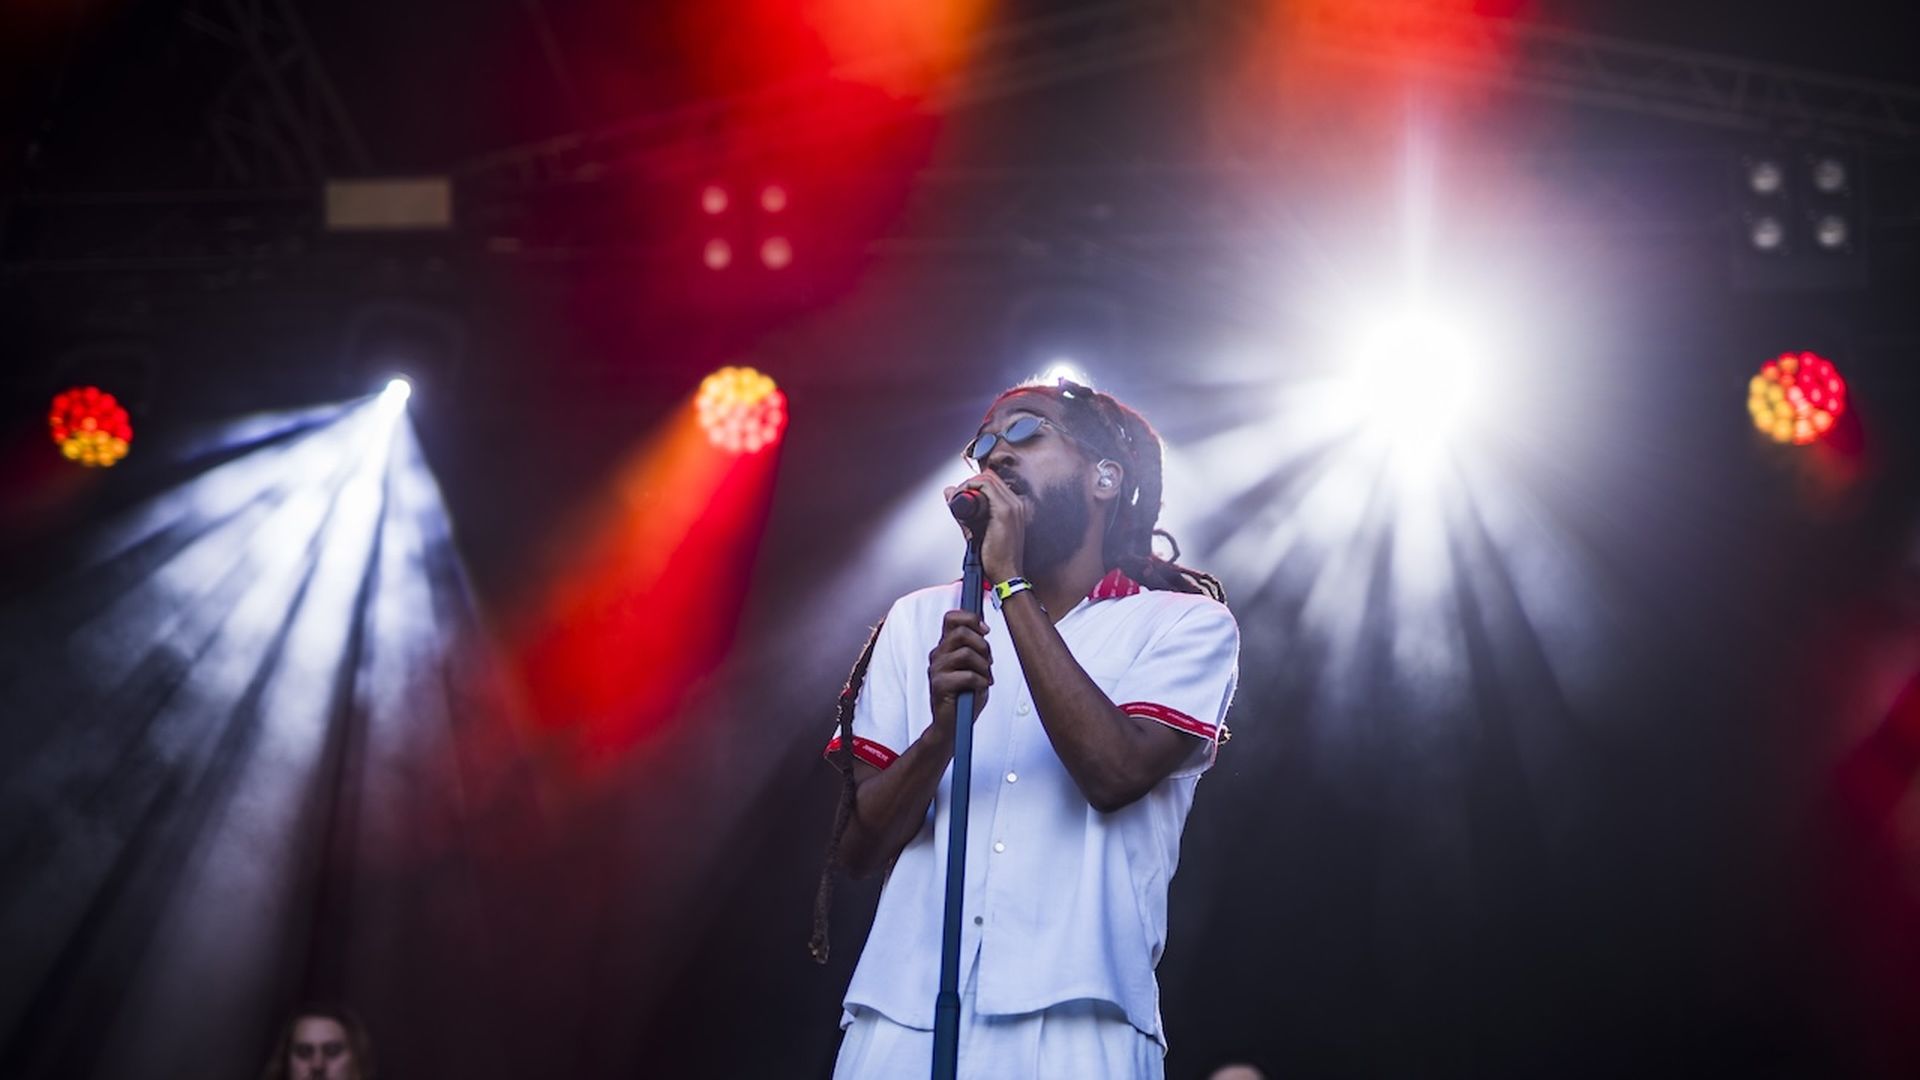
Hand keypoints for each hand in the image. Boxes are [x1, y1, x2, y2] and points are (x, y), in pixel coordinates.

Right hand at [927, 609, 990, 737]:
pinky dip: (980, 681)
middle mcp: (938, 655)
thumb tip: (984, 630)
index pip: (951, 618)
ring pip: (967, 653)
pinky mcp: (939, 685)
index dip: (970, 618)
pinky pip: (967, 675)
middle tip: (988, 661)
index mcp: (945, 647)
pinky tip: (979, 688)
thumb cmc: (965, 696)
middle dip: (982, 645)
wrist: (952, 724)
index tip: (985, 630)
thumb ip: (975, 647)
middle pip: (961, 632)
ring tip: (984, 678)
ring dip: (983, 667)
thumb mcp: (974, 666)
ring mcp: (937, 669)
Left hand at [943, 469, 1029, 582]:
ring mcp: (1013, 506)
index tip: (959, 495)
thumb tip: (949, 493)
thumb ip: (963, 513)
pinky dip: (969, 488)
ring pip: (986, 478)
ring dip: (967, 485)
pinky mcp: (1005, 512)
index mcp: (1014, 508)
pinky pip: (986, 486)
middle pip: (989, 477)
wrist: (1008, 576)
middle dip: (968, 483)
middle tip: (955, 496)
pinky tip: (960, 500)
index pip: (993, 482)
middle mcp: (1016, 504)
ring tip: (956, 499)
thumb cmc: (996, 559)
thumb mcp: (978, 531)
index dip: (973, 484)